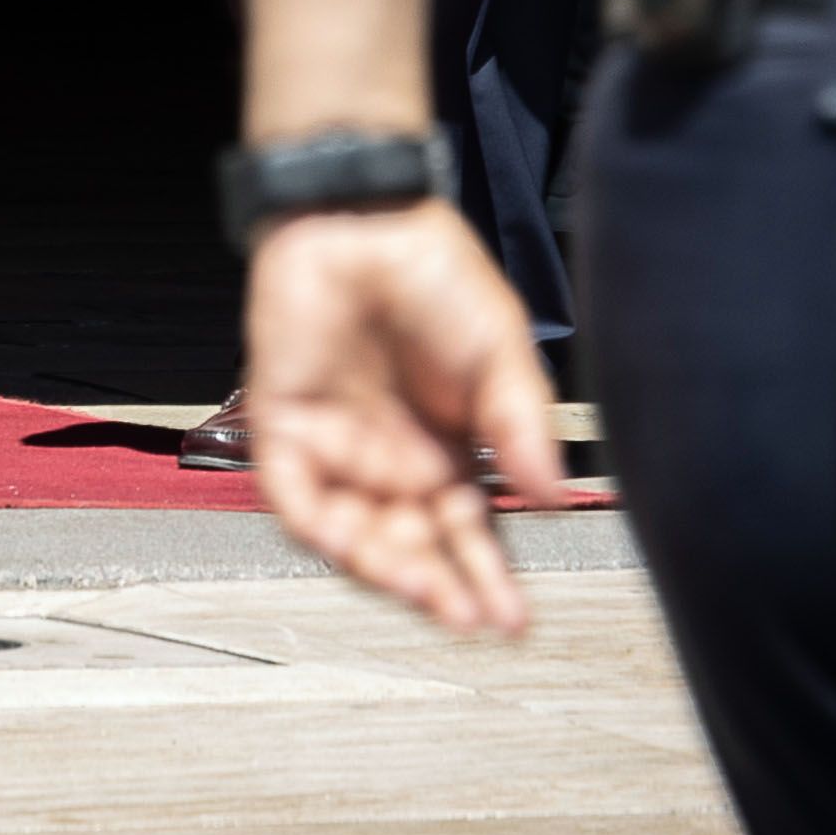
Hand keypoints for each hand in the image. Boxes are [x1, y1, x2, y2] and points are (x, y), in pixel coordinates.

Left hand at [244, 199, 569, 636]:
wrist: (362, 214)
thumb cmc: (432, 269)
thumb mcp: (500, 347)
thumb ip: (522, 423)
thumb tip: (552, 493)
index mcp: (449, 445)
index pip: (467, 529)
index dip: (487, 575)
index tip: (513, 619)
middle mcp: (393, 456)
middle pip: (415, 545)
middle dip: (444, 587)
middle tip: (473, 619)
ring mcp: (338, 445)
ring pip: (359, 534)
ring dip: (391, 570)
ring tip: (429, 593)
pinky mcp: (284, 425)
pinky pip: (297, 496)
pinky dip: (322, 527)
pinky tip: (358, 548)